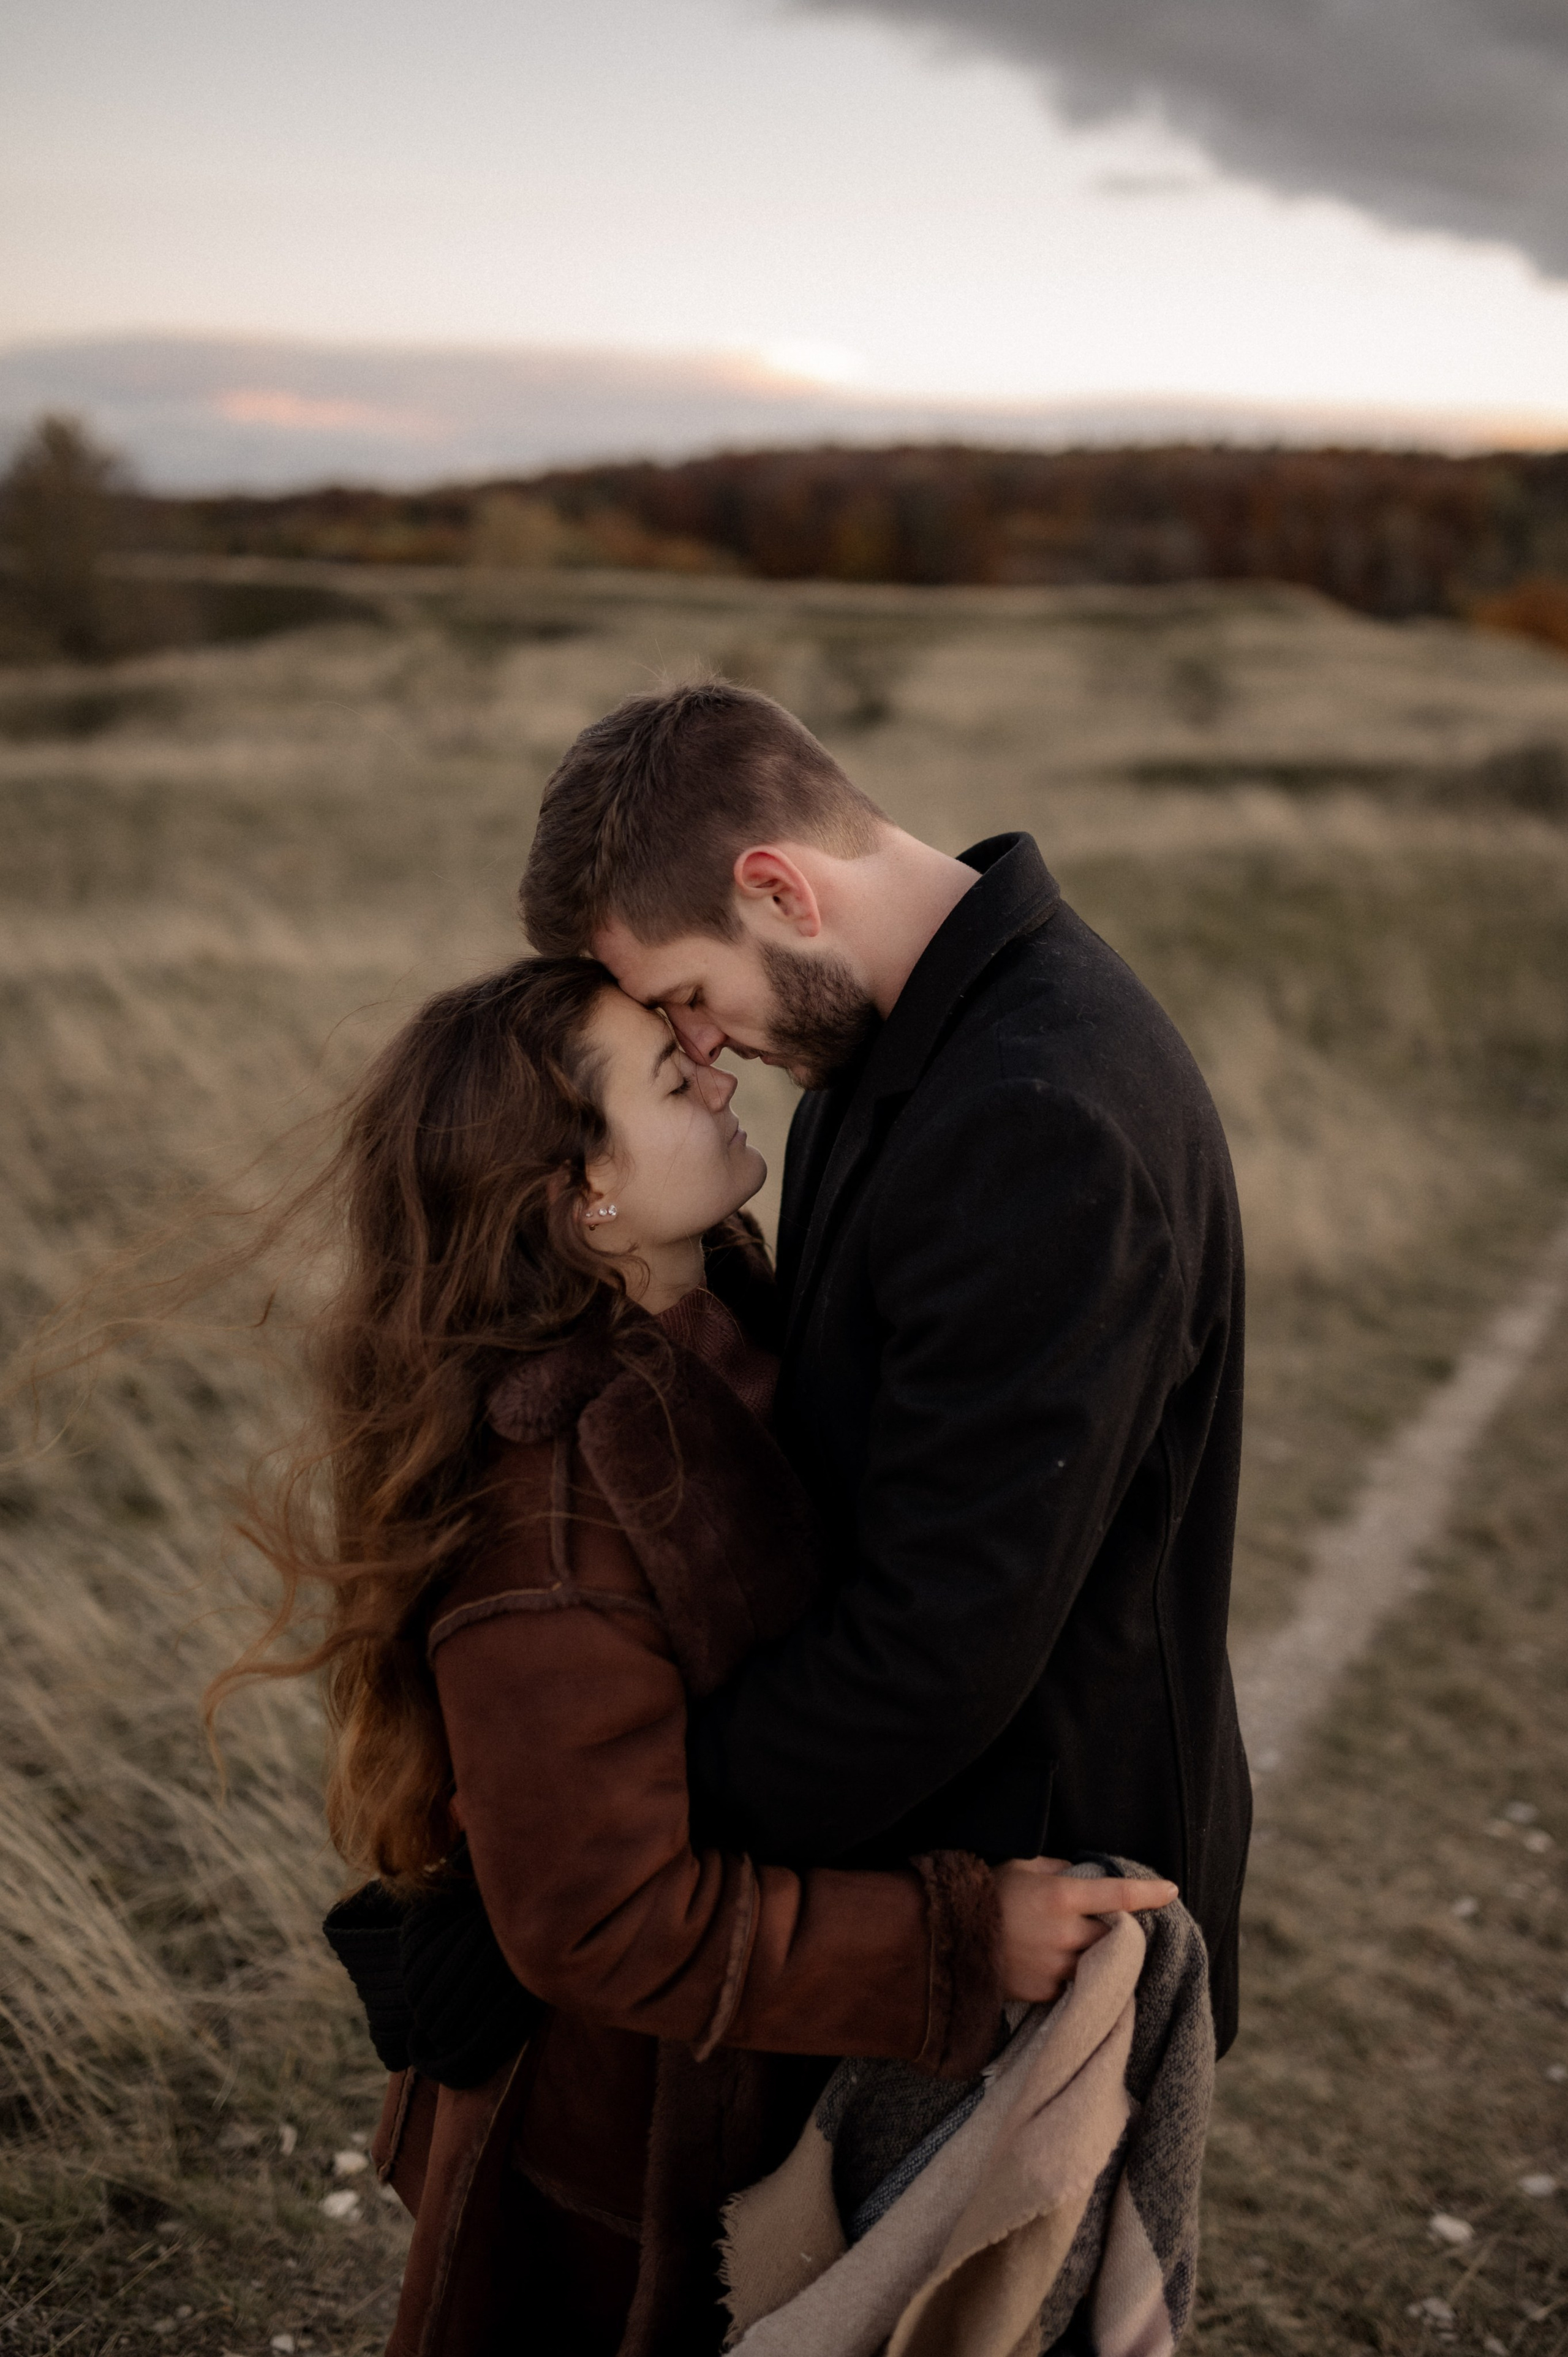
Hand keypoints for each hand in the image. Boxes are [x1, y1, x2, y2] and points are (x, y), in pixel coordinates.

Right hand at [994, 1857, 1177, 2003]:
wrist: (948, 1939)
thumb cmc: (986, 1895)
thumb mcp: (1021, 1866)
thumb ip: (1057, 1868)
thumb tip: (1082, 1874)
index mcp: (1061, 1896)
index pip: (1118, 1895)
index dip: (1149, 1893)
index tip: (1171, 1890)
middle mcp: (1065, 1934)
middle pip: (1114, 1937)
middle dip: (1116, 1931)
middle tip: (1106, 1924)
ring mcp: (1056, 1967)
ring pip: (1096, 1964)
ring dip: (1093, 1956)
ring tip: (1074, 1946)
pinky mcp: (1045, 1992)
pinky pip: (1073, 1985)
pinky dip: (1070, 1975)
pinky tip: (1052, 1963)